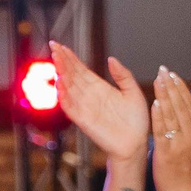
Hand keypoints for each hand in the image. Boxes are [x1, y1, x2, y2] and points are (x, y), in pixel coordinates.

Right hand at [50, 42, 149, 162]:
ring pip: (69, 88)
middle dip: (62, 61)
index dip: (70, 58)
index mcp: (100, 87)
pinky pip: (70, 107)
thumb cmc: (136, 120)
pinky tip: (60, 86)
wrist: (135, 144)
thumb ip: (123, 75)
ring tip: (56, 61)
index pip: (81, 69)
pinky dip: (64, 97)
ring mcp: (84, 107)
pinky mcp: (83, 120)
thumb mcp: (133, 92)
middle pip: (72, 75)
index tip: (60, 46)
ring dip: (62, 75)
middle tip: (53, 47)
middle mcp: (89, 95)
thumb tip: (111, 59)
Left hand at [150, 70, 190, 190]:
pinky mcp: (166, 152)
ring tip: (158, 80)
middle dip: (172, 86)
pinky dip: (159, 116)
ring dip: (164, 96)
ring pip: (172, 115)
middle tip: (163, 70)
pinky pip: (162, 131)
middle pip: (181, 106)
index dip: (181, 88)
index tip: (172, 74)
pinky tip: (155, 103)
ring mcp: (179, 143)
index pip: (190, 104)